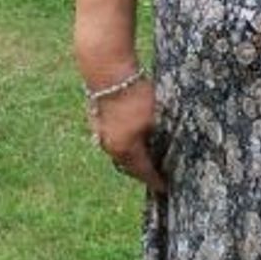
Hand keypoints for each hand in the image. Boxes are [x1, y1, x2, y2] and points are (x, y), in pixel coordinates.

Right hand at [87, 77, 165, 194]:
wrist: (108, 72)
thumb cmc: (136, 96)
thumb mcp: (155, 119)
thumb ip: (159, 137)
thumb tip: (165, 148)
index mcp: (125, 150)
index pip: (143, 172)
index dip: (155, 180)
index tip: (164, 187)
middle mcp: (109, 146)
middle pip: (127, 165)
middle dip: (141, 171)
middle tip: (154, 174)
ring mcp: (99, 133)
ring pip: (118, 152)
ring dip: (130, 156)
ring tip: (143, 157)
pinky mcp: (95, 120)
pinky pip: (111, 139)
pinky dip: (122, 143)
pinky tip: (130, 136)